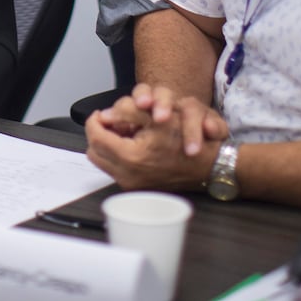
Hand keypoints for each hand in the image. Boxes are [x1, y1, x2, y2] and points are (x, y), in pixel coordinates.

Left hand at [85, 85, 226, 190]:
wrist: (207, 165)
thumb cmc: (185, 138)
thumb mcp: (156, 115)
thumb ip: (126, 112)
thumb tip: (104, 116)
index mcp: (130, 157)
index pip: (96, 137)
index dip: (94, 121)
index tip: (99, 113)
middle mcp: (127, 175)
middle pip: (94, 152)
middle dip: (99, 134)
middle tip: (110, 122)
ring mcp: (132, 185)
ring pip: (103, 162)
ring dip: (107, 145)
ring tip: (123, 132)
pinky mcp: (137, 188)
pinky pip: (115, 170)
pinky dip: (117, 156)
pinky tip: (132, 144)